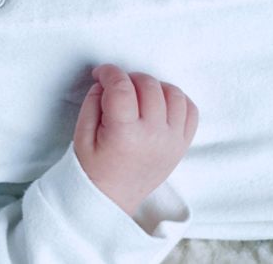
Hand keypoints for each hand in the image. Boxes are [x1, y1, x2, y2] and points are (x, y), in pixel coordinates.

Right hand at [74, 64, 196, 214]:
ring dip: (154, 86)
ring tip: (138, 94)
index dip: (109, 73)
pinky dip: (177, 100)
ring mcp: (172, 141)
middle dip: (129, 78)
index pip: (122, 88)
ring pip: (173, 94)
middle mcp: (153, 136)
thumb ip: (92, 103)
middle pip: (149, 86)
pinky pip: (191, 111)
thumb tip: (106, 82)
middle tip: (116, 86)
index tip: (100, 74)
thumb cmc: (93, 169)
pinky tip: (160, 103)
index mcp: (124, 134)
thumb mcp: (81, 135)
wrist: (111, 199)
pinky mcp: (182, 145)